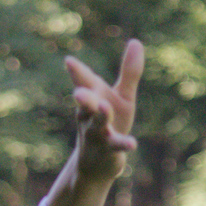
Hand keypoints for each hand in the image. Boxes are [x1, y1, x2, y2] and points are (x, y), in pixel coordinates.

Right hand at [64, 38, 144, 182]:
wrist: (97, 164)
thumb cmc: (109, 123)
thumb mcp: (121, 97)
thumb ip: (129, 72)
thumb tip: (136, 41)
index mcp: (92, 97)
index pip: (83, 82)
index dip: (76, 72)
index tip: (69, 62)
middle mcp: (90, 115)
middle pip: (86, 104)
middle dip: (83, 97)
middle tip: (77, 92)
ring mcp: (98, 133)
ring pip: (97, 123)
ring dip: (100, 115)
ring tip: (103, 106)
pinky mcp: (109, 149)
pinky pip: (116, 145)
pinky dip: (123, 144)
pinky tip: (132, 144)